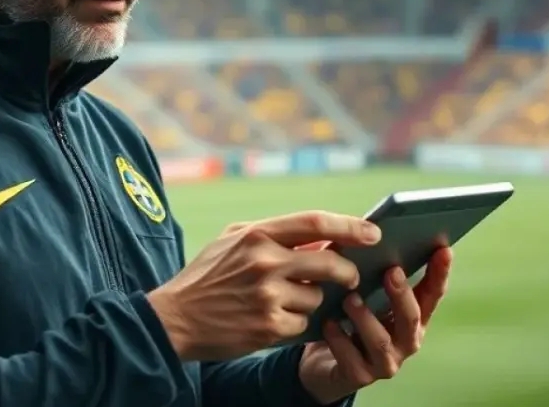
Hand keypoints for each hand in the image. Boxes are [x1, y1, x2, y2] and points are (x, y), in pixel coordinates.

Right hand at [147, 211, 381, 361]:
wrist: (174, 319)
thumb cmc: (207, 276)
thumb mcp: (232, 240)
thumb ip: (273, 234)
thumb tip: (321, 236)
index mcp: (257, 234)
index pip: (315, 223)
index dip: (350, 226)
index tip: (373, 231)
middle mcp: (264, 262)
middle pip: (329, 263)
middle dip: (348, 272)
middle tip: (352, 276)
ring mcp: (267, 296)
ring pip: (318, 298)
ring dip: (313, 301)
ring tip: (286, 301)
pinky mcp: (269, 327)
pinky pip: (304, 323)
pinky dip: (297, 323)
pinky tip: (274, 320)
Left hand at [298, 247, 452, 404]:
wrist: (323, 363)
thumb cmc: (348, 320)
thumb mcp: (363, 295)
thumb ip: (370, 272)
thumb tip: (365, 234)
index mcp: (411, 318)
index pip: (432, 294)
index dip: (440, 274)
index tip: (444, 250)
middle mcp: (405, 341)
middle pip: (411, 318)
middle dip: (402, 294)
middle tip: (391, 271)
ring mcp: (385, 362)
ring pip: (380, 341)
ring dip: (366, 317)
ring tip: (350, 298)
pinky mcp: (359, 376)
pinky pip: (350, 358)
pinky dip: (339, 339)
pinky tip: (328, 323)